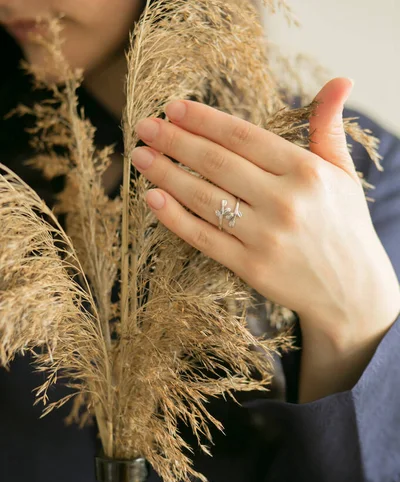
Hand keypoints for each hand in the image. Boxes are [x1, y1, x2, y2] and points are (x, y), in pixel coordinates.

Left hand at [131, 77, 399, 334]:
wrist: (351, 290)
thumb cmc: (343, 226)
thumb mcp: (342, 174)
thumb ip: (328, 128)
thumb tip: (340, 80)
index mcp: (306, 171)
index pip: (242, 136)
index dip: (203, 120)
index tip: (172, 108)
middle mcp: (285, 201)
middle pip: (216, 163)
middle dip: (174, 141)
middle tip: (144, 127)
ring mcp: (266, 237)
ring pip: (204, 198)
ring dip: (165, 174)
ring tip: (141, 157)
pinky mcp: (251, 267)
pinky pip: (204, 237)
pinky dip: (174, 218)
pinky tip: (152, 198)